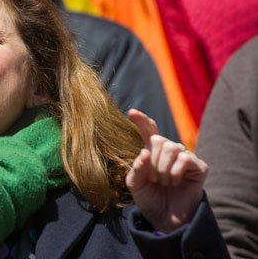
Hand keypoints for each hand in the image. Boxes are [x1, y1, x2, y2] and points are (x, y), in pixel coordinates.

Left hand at [126, 109, 207, 232]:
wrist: (166, 219)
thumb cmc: (150, 199)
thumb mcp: (135, 184)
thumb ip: (136, 168)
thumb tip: (145, 152)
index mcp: (152, 152)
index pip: (148, 131)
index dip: (142, 121)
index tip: (132, 112)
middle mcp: (169, 151)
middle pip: (158, 140)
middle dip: (152, 161)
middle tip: (154, 179)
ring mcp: (185, 157)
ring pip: (171, 147)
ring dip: (162, 169)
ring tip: (164, 182)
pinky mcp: (199, 167)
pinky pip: (184, 158)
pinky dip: (175, 172)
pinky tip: (175, 183)